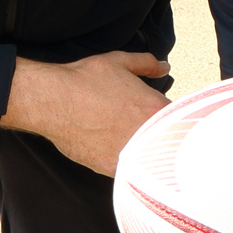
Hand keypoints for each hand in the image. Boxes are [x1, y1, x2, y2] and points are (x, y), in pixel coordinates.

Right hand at [0, 51, 169, 175]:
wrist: (52, 101)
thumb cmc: (84, 80)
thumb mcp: (120, 62)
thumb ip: (146, 64)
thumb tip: (163, 67)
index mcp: (154, 108)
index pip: (180, 119)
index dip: (173, 118)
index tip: (165, 117)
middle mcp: (146, 133)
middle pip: (167, 141)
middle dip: (162, 136)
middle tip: (150, 131)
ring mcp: (129, 152)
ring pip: (148, 157)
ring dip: (146, 152)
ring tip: (134, 142)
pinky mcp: (111, 167)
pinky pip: (129, 171)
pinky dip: (128, 164)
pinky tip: (118, 153)